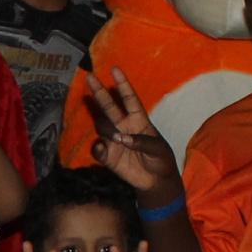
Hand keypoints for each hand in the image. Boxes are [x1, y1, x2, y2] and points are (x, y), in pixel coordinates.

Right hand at [88, 68, 178, 199]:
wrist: (156, 181)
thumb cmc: (161, 160)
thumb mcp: (159, 149)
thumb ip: (142, 142)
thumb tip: (121, 138)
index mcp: (139, 120)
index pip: (130, 99)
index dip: (123, 85)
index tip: (115, 69)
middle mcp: (123, 127)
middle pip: (109, 107)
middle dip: (100, 92)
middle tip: (90, 77)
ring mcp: (114, 141)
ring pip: (102, 127)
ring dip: (105, 129)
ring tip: (115, 138)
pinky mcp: (108, 156)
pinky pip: (98, 149)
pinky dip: (98, 148)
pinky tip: (101, 149)